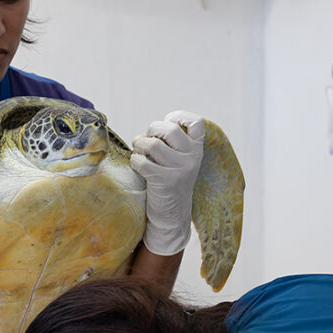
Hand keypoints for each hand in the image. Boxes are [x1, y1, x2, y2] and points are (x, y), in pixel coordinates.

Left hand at [130, 111, 204, 255]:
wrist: (172, 216)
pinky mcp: (165, 181)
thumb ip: (173, 143)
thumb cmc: (169, 182)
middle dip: (151, 130)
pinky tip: (137, 166)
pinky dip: (135, 161)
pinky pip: (141, 161)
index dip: (179, 116)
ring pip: (152, 144)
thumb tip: (153, 128)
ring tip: (139, 153)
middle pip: (169, 129)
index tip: (168, 122)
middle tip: (146, 140)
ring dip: (139, 145)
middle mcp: (192, 158)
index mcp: (197, 150)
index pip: (197, 122)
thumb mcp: (179, 161)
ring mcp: (180, 169)